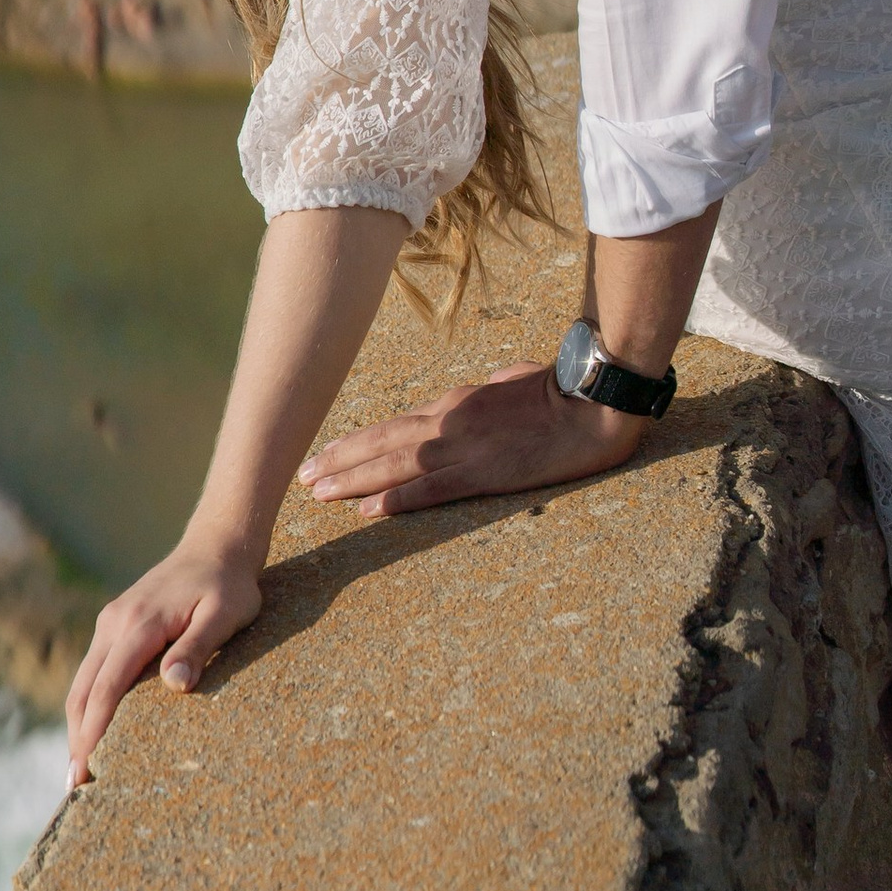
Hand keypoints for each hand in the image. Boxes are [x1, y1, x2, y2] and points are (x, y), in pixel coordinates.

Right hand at [64, 533, 263, 783]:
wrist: (216, 545)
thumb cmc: (227, 584)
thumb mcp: (224, 614)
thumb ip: (198, 647)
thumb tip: (174, 686)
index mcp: (139, 623)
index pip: (107, 688)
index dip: (94, 732)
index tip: (87, 770)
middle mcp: (115, 623)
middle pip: (83, 690)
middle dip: (77, 738)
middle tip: (75, 786)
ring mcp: (112, 623)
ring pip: (83, 681)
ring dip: (78, 724)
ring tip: (80, 769)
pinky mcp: (117, 625)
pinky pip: (94, 671)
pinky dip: (88, 704)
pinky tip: (94, 730)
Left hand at [299, 358, 646, 517]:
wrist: (589, 403)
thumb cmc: (557, 389)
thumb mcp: (514, 381)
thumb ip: (491, 388)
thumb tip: (487, 387)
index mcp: (455, 403)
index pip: (394, 426)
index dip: (356, 442)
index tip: (325, 455)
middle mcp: (448, 421)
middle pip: (382, 443)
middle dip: (339, 461)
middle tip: (302, 477)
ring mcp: (463, 446)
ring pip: (395, 464)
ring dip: (353, 479)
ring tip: (318, 492)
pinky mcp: (484, 472)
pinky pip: (431, 489)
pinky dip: (397, 498)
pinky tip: (369, 510)